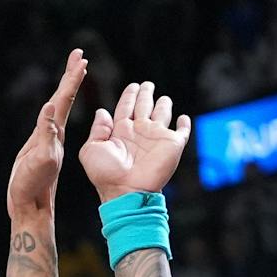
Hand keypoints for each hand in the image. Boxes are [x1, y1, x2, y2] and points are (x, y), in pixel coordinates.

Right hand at [6, 50, 86, 218]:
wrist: (30, 206)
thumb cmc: (33, 185)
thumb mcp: (40, 158)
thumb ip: (45, 134)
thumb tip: (50, 108)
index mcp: (56, 132)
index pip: (65, 100)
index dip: (72, 79)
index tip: (82, 59)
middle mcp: (54, 133)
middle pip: (63, 99)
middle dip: (71, 76)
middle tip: (79, 55)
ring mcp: (48, 140)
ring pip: (58, 109)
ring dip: (64, 90)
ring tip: (71, 74)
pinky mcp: (40, 147)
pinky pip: (49, 122)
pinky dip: (53, 109)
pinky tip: (55, 106)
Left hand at [78, 80, 192, 203]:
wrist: (126, 191)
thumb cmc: (106, 174)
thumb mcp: (91, 150)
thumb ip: (97, 130)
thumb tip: (101, 112)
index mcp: (121, 131)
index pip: (126, 107)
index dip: (129, 96)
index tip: (133, 86)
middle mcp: (139, 132)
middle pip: (144, 106)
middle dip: (146, 94)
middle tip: (147, 85)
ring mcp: (156, 137)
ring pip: (162, 114)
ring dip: (163, 105)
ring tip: (163, 98)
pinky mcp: (172, 145)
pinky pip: (182, 132)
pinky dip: (184, 124)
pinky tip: (183, 118)